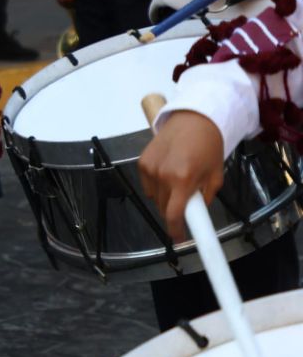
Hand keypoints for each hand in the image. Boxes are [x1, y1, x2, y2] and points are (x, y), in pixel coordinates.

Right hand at [139, 111, 225, 241]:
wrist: (194, 119)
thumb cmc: (208, 145)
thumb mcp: (216, 174)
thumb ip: (205, 195)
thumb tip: (196, 209)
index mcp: (182, 179)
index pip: (173, 214)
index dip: (175, 230)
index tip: (179, 238)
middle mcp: (162, 175)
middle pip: (162, 207)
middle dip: (173, 211)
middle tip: (184, 204)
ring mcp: (149, 168)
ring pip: (153, 197)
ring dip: (164, 198)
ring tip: (176, 184)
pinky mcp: (141, 162)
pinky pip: (147, 184)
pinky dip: (156, 185)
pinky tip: (166, 173)